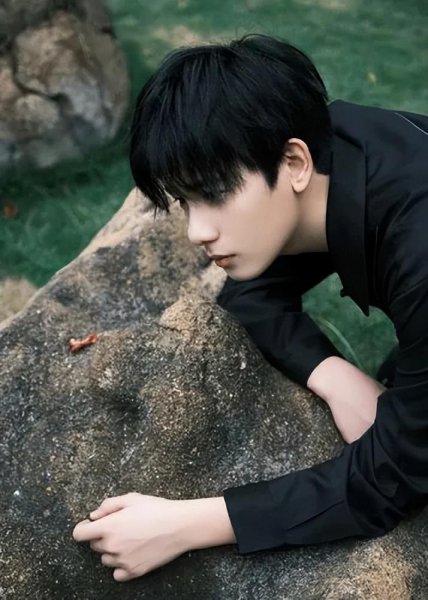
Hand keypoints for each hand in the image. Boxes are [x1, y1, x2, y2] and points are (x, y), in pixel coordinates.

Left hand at [72, 493, 188, 580]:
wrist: (180, 526)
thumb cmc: (157, 509)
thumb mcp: (131, 498)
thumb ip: (108, 505)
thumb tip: (93, 516)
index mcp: (109, 527)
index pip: (79, 534)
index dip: (83, 528)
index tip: (91, 525)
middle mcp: (112, 546)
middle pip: (94, 545)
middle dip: (102, 536)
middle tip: (121, 527)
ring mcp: (122, 561)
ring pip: (106, 559)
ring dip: (112, 550)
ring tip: (131, 539)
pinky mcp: (134, 572)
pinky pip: (117, 573)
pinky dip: (121, 565)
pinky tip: (132, 553)